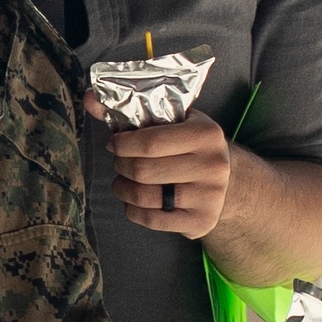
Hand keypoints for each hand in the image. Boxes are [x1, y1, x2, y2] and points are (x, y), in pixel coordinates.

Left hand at [85, 92, 229, 237]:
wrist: (232, 184)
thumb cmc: (191, 147)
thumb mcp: (173, 122)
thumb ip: (131, 111)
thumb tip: (89, 99)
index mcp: (205, 135)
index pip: (150, 142)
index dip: (122, 144)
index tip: (113, 144)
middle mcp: (212, 166)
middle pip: (143, 170)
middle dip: (121, 165)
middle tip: (119, 162)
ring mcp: (209, 197)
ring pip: (144, 196)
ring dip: (123, 188)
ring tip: (122, 181)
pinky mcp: (201, 222)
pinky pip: (152, 220)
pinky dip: (133, 210)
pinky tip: (133, 201)